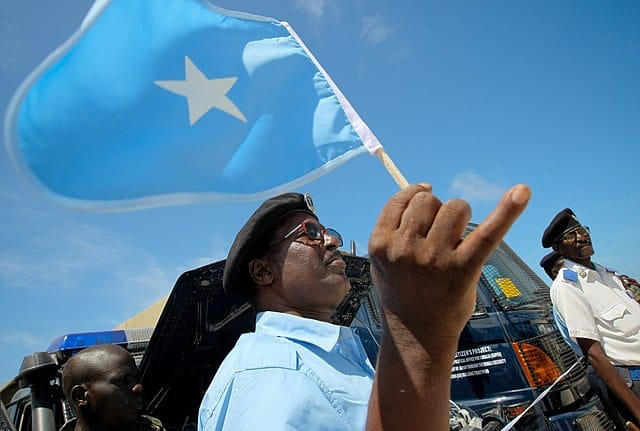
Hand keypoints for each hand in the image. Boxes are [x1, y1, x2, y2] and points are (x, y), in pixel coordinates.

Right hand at [368, 183, 530, 339]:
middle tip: (439, 234)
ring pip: (454, 207)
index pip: (402, 200)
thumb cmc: (401, 292)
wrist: (416, 335)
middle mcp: (405, 248)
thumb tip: (423, 188)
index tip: (426, 193)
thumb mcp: (381, 260)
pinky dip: (508, 211)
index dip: (415, 194)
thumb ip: (393, 226)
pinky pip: (488, 233)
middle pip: (429, 201)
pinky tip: (522, 193)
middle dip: (437, 210)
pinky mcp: (463, 269)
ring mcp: (434, 259)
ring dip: (459, 215)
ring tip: (456, 238)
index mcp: (380, 243)